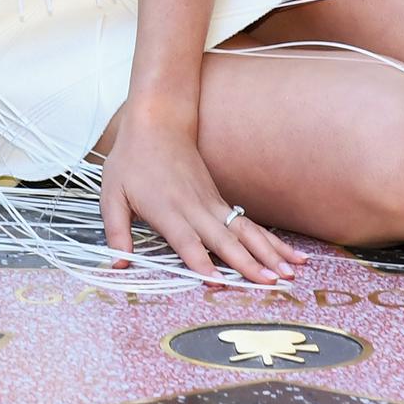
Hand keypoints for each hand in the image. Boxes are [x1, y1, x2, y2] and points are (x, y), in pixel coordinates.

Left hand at [99, 108, 307, 285]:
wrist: (159, 121)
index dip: (201, 262)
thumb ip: (116, 232)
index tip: (217, 281)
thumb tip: (117, 266)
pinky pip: (249, 226)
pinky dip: (271, 241)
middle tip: (271, 282)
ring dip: (269, 253)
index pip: (186, 241)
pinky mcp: (220, 201)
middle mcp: (195, 209)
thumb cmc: (132, 160)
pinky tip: (290, 254)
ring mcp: (211, 204)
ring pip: (245, 233)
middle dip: (248, 263)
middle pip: (225, 240)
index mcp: (167, 210)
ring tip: (291, 273)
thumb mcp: (112, 194)